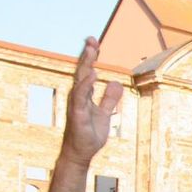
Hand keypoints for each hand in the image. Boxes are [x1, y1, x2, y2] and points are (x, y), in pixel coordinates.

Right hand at [62, 37, 122, 166]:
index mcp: (84, 95)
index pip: (86, 72)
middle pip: (81, 71)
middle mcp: (78, 96)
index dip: (90, 57)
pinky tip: (92, 75)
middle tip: (92, 39)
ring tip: (92, 50)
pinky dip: (86, 85)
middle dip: (87, 55)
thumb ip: (109, 99)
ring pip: (80, 80)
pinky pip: (80, 97)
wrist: (81, 153)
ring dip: (85, 64)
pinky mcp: (76, 114)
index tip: (94, 42)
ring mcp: (76, 104)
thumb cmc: (90, 134)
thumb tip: (115, 82)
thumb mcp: (105, 114)